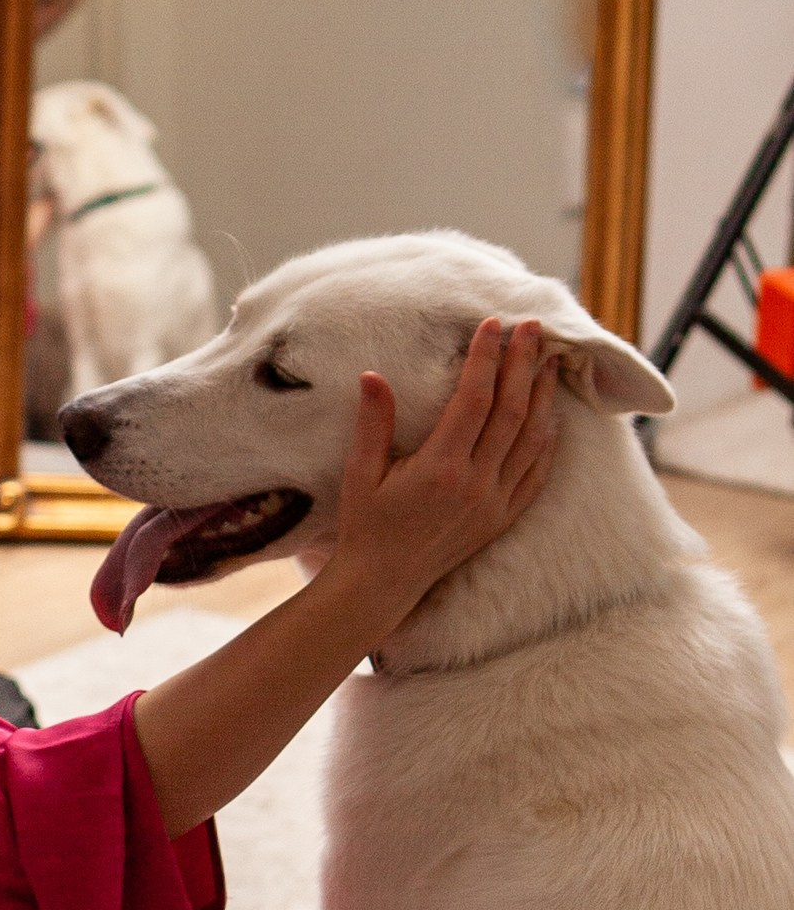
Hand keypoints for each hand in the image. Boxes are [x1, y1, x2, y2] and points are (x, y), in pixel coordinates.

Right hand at [319, 317, 557, 638]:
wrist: (383, 584)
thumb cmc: (366, 526)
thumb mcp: (359, 474)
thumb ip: (372, 424)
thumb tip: (372, 375)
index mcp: (440, 468)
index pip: (473, 400)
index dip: (485, 359)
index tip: (492, 326)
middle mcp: (475, 484)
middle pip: (511, 411)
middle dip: (522, 364)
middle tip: (532, 328)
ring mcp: (494, 503)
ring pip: (532, 439)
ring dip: (542, 397)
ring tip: (548, 362)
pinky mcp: (502, 518)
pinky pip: (536, 474)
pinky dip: (548, 442)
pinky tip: (551, 417)